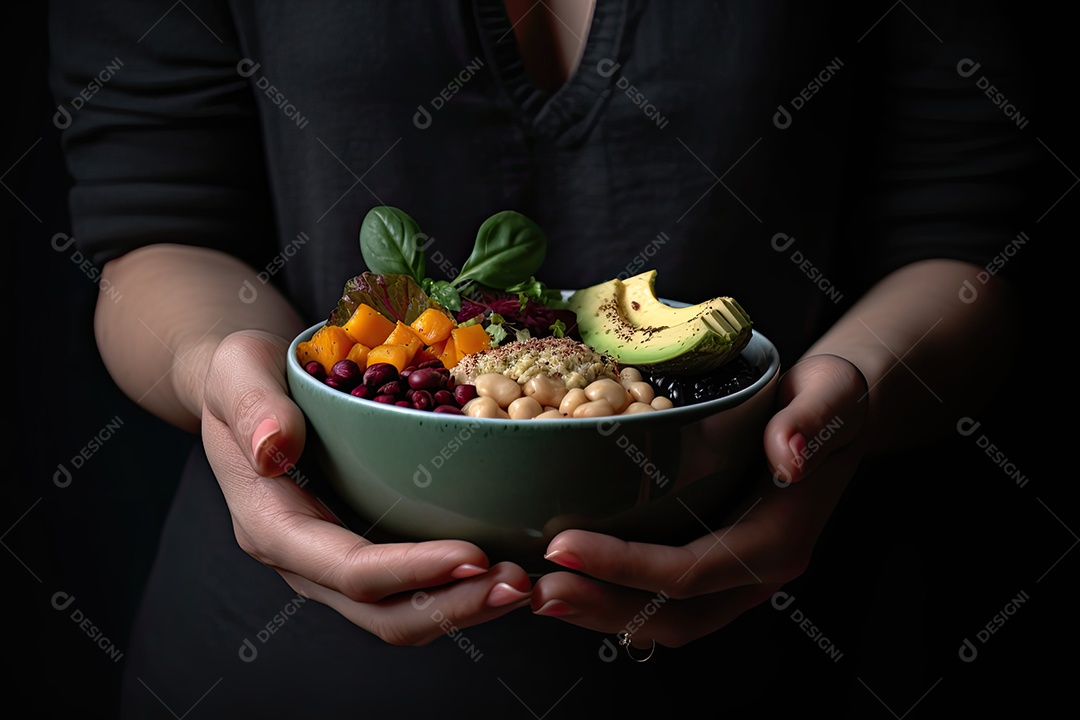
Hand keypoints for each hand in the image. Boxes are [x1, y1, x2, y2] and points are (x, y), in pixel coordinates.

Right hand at [200, 329, 532, 644]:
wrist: (242, 388)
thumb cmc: (242, 374)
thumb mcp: (237, 370)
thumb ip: (253, 407)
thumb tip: (274, 451)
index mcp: (271, 525)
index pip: (349, 569)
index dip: (413, 571)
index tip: (475, 556)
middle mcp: (303, 559)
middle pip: (383, 611)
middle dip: (454, 606)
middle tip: (520, 583)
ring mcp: (332, 560)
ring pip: (400, 612)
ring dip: (464, 606)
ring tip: (522, 584)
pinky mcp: (360, 547)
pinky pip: (411, 587)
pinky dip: (458, 586)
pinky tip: (503, 564)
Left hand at [530, 354, 867, 647]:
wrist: (842, 417)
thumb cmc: (832, 402)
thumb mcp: (831, 395)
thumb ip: (811, 422)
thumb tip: (789, 452)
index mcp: (780, 539)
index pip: (692, 570)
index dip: (625, 566)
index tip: (563, 544)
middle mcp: (760, 571)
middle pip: (674, 614)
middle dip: (602, 607)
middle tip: (539, 590)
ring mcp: (741, 576)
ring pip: (669, 619)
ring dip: (605, 614)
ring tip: (545, 594)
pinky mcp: (722, 565)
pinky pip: (671, 602)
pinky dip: (622, 600)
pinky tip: (579, 580)